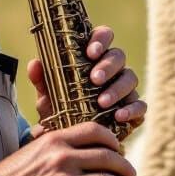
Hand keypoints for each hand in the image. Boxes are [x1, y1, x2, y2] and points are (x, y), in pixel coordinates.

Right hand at [0, 122, 138, 175]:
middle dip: (124, 166)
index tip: (118, 148)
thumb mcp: (32, 148)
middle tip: (131, 173)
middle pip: (107, 157)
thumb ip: (54, 145)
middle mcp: (63, 157)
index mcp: (56, 140)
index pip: (94, 131)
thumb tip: (73, 145)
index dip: (112, 139)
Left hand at [28, 25, 146, 138]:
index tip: (91, 52)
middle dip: (107, 65)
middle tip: (95, 79)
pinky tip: (119, 116)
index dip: (100, 39)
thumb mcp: (48, 96)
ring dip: (117, 88)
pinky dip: (132, 109)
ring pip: (130, 78)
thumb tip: (34, 64)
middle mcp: (112, 69)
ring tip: (102, 102)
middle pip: (118, 56)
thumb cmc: (61, 110)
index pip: (103, 36)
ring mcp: (125, 88)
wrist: (72, 140)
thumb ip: (42, 80)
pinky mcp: (134, 109)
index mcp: (93, 58)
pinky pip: (140, 105)